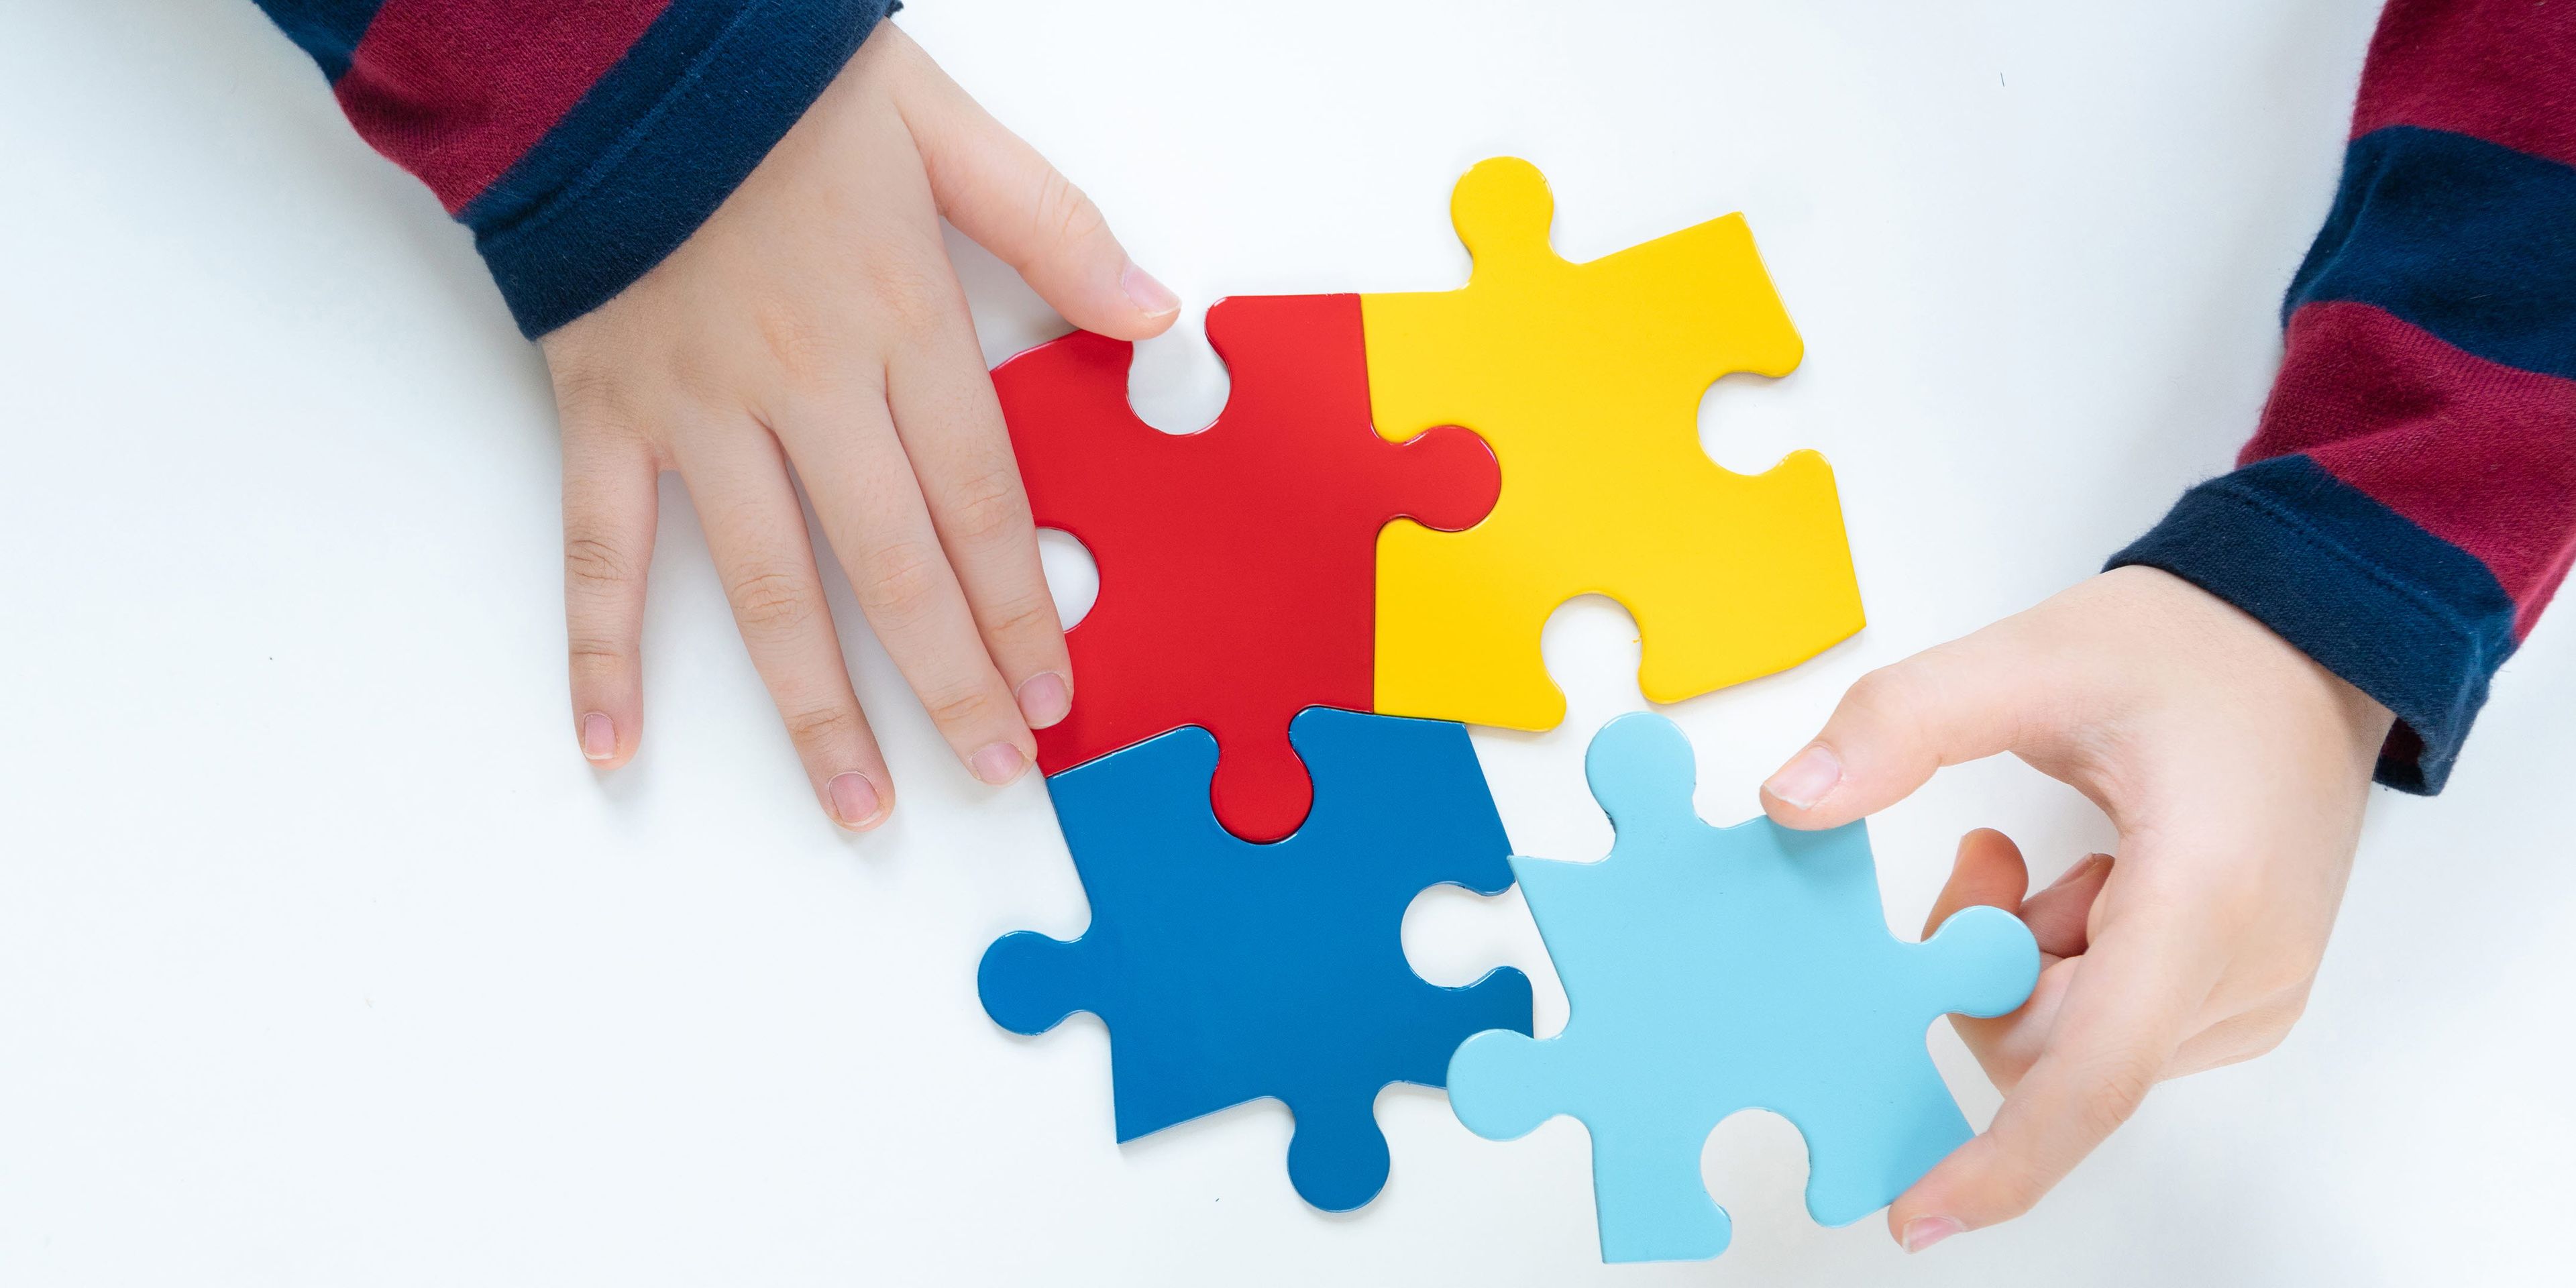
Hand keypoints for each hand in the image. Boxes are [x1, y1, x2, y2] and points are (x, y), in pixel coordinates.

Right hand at [540, 24, 1177, 828]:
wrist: (603, 38)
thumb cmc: (773, 81)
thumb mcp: (942, 126)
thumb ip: (1053, 225)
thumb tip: (1154, 313)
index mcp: (898, 319)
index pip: (981, 498)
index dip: (1021, 604)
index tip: (1056, 689)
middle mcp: (805, 383)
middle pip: (894, 566)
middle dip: (952, 681)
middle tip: (995, 770)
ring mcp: (698, 408)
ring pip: (768, 586)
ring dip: (816, 709)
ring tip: (860, 804)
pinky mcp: (604, 411)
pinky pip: (602, 549)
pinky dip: (597, 650)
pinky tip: (612, 743)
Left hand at [1757, 566, 2392, 1250]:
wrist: (2306, 648)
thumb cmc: (2193, 653)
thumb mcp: (2030, 658)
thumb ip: (1901, 723)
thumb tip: (1792, 801)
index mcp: (2205, 900)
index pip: (2096, 1075)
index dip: (2002, 1157)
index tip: (1919, 1214)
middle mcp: (2243, 974)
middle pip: (2051, 1053)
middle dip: (1980, 968)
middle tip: (1987, 858)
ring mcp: (2249, 996)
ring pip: (2070, 1042)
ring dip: (2025, 958)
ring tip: (2058, 854)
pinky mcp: (2237, 997)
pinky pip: (2106, 1025)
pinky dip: (2066, 962)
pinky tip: (2092, 878)